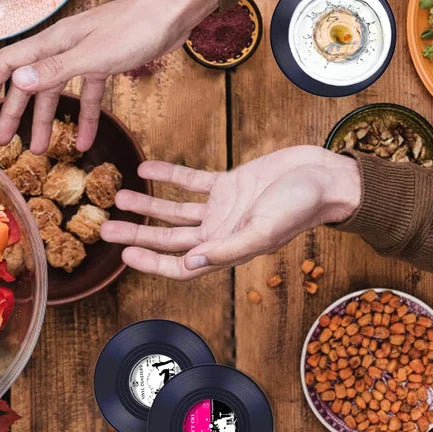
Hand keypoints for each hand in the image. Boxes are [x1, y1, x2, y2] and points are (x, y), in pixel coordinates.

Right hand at [0, 0, 217, 153]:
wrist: (174, 13)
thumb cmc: (136, 29)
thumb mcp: (94, 55)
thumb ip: (56, 70)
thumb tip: (19, 82)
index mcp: (55, 42)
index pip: (11, 62)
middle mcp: (64, 48)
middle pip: (32, 83)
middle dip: (16, 114)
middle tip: (4, 142)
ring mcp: (85, 56)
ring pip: (58, 93)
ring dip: (49, 122)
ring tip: (40, 151)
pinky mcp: (105, 64)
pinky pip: (89, 96)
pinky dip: (86, 119)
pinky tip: (85, 143)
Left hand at [100, 146, 362, 279]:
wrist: (326, 176)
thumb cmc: (302, 206)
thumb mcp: (263, 229)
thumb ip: (227, 248)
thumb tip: (189, 264)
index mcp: (226, 249)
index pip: (180, 265)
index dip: (152, 262)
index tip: (124, 254)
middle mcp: (219, 232)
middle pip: (169, 238)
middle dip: (138, 234)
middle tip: (106, 227)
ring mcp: (222, 208)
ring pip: (175, 210)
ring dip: (148, 205)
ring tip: (119, 196)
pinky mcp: (229, 183)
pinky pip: (192, 180)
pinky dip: (170, 174)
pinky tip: (147, 166)